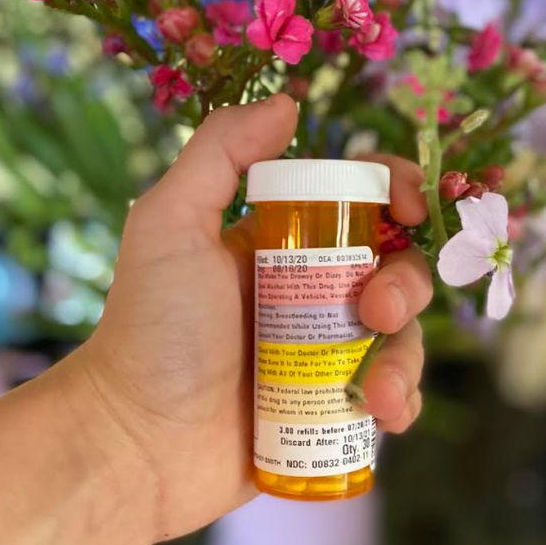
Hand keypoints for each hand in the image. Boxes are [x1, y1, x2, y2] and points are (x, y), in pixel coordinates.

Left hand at [74, 95, 432, 542]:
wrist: (137, 442)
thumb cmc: (152, 329)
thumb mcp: (170, 224)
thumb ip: (220, 153)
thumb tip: (289, 102)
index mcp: (281, 241)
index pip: (358, 198)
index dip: (396, 192)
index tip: (408, 206)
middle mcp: (311, 290)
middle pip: (396, 265)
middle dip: (405, 283)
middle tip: (372, 311)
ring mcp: (325, 351)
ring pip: (403, 334)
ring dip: (406, 354)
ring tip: (375, 390)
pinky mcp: (332, 407)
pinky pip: (393, 394)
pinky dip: (401, 401)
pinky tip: (381, 414)